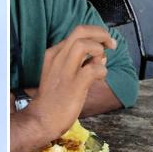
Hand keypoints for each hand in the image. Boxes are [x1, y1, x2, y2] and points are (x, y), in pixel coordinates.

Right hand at [25, 25, 114, 140]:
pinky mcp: (73, 85)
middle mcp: (58, 58)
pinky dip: (102, 71)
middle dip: (101, 34)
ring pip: (84, 44)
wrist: (41, 120)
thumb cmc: (54, 99)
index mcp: (54, 54)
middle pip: (80, 31)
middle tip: (110, 45)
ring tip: (101, 62)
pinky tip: (99, 78)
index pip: (77, 33)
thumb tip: (102, 57)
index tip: (105, 44)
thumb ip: (82, 64)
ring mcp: (65, 71)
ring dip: (99, 49)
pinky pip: (93, 69)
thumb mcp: (63, 75)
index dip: (96, 34)